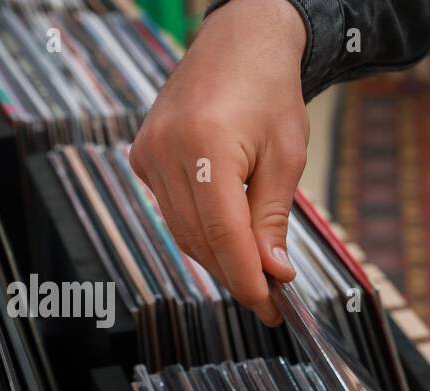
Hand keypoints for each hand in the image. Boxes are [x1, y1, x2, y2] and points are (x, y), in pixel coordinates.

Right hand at [130, 0, 307, 324]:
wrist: (240, 44)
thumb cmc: (270, 92)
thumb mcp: (286, 157)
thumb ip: (272, 218)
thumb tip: (272, 273)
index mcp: (204, 146)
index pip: (224, 236)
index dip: (247, 279)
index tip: (271, 307)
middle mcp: (165, 151)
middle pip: (200, 240)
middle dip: (237, 275)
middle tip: (272, 300)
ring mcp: (148, 154)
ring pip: (183, 233)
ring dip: (220, 259)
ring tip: (257, 277)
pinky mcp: (143, 156)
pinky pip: (174, 212)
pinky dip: (202, 233)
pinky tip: (230, 241)